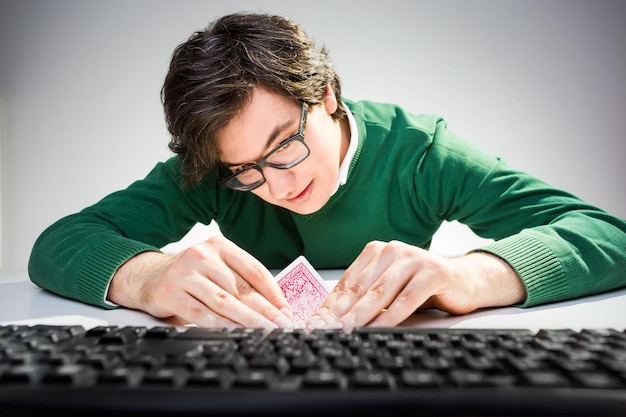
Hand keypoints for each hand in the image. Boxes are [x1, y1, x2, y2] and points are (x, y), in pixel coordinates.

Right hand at [108, 235, 292, 328]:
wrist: (147, 276)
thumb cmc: (190, 275)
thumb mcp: (215, 268)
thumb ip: (239, 280)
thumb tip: (274, 306)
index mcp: (219, 245)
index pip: (254, 269)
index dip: (273, 292)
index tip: (286, 310)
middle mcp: (202, 256)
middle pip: (241, 287)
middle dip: (265, 310)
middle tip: (281, 325)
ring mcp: (185, 273)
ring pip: (224, 300)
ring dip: (248, 319)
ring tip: (265, 331)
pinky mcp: (170, 293)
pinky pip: (200, 312)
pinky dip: (220, 323)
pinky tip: (235, 331)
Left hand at [306, 240, 525, 330]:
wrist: (464, 281)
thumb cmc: (422, 287)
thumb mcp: (389, 289)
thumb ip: (366, 297)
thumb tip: (333, 319)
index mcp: (377, 251)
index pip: (348, 281)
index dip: (331, 304)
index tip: (317, 323)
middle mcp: (393, 250)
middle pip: (361, 287)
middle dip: (341, 312)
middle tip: (326, 330)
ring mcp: (413, 259)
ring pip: (381, 292)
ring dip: (362, 315)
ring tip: (346, 331)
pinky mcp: (433, 272)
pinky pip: (407, 299)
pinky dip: (391, 316)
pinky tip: (379, 329)